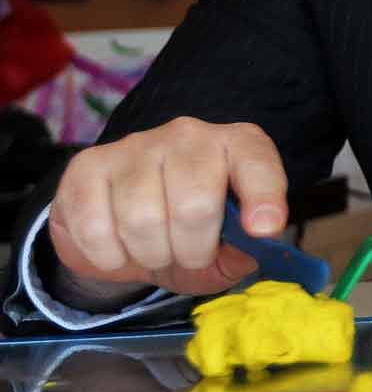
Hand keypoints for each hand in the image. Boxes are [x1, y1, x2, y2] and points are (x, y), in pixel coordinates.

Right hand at [49, 119, 286, 298]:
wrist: (123, 232)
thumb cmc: (190, 235)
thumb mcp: (227, 250)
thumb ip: (248, 248)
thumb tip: (259, 238)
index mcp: (236, 145)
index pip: (257, 162)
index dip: (264, 196)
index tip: (264, 228)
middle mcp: (189, 134)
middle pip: (195, 204)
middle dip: (193, 250)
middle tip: (189, 255)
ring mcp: (135, 145)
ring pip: (142, 218)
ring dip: (150, 254)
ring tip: (154, 249)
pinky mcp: (87, 165)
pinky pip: (95, 227)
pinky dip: (109, 256)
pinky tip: (117, 248)